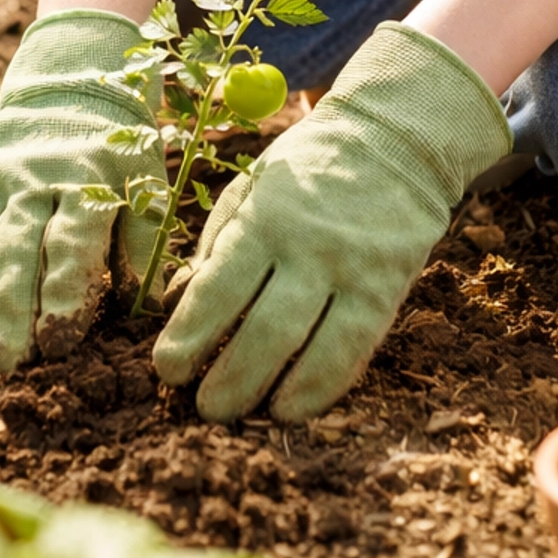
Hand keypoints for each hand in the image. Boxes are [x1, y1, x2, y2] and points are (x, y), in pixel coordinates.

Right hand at [0, 9, 158, 367]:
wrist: (70, 90)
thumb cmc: (118, 152)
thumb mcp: (144, 179)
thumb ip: (145, 236)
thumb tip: (145, 299)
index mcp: (86, 181)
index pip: (72, 240)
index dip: (64, 291)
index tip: (58, 341)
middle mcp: (36, 184)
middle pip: (17, 249)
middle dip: (9, 306)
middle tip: (6, 360)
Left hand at [153, 23, 511, 421]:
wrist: (391, 142)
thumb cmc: (303, 175)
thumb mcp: (249, 192)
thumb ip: (215, 246)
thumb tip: (177, 306)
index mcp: (262, 218)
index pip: (219, 287)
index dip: (190, 335)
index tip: (167, 369)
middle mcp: (306, 245)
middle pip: (262, 329)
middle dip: (227, 379)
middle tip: (202, 409)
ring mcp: (350, 269)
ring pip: (308, 346)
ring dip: (269, 391)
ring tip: (241, 415)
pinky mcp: (385, 288)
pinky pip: (353, 349)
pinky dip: (321, 387)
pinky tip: (294, 410)